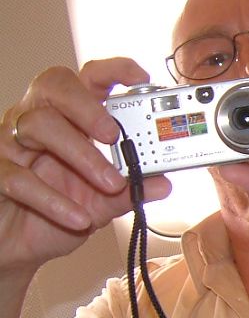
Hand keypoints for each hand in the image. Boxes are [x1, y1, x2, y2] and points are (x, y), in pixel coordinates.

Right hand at [0, 59, 170, 276]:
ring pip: (38, 125)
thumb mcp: (102, 204)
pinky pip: (20, 177)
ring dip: (81, 154)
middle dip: (88, 105)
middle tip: (113, 134)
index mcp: (69, 122)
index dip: (113, 71)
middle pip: (55, 86)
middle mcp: (37, 122)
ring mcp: (12, 145)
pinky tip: (80, 218)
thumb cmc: (55, 214)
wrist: (16, 246)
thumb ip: (131, 192)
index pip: (86, 80)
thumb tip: (164, 183)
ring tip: (110, 184)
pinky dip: (55, 200)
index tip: (140, 78)